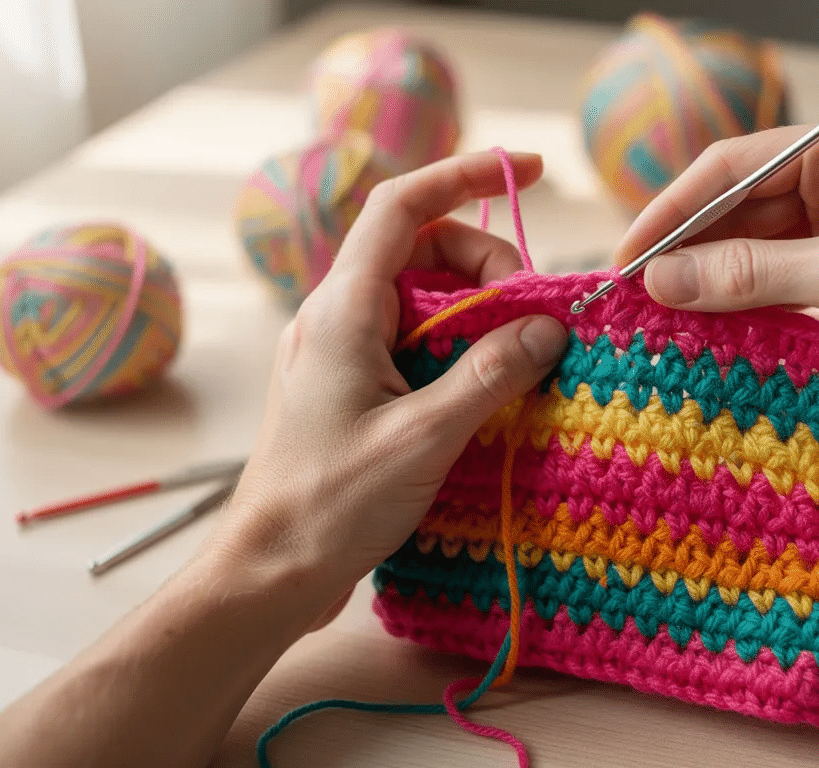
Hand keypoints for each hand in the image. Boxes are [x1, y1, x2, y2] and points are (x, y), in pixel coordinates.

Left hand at [211, 151, 567, 626]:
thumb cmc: (331, 504)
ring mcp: (338, 352)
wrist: (270, 571)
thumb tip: (548, 328)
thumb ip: (489, 375)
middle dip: (485, 265)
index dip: (466, 175)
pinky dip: (456, 349)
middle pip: (420, 249)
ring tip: (518, 359)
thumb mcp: (424, 438)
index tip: (529, 171)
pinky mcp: (348, 387)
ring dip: (475, 312)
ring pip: (419, 298)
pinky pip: (410, 341)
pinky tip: (485, 390)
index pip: (402, 206)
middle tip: (534, 318)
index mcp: (342, 310)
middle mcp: (334, 317)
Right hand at [615, 109, 818, 402]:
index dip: (672, 214)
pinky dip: (757, 305)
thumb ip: (751, 276)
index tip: (627, 260)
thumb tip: (662, 281)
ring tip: (668, 321)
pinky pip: (793, 282)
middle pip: (744, 209)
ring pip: (765, 250)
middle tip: (637, 299)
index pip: (734, 169)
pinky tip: (721, 332)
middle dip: (692, 252)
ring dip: (720, 283)